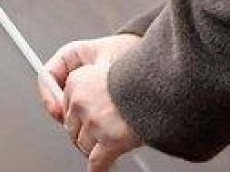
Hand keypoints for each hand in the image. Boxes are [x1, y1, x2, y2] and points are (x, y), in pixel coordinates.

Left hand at [38, 34, 142, 170]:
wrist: (163, 85)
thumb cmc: (141, 75)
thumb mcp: (106, 67)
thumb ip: (90, 84)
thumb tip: (72, 104)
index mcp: (77, 80)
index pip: (66, 105)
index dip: (75, 115)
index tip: (79, 121)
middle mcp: (81, 101)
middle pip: (71, 126)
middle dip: (82, 132)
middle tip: (94, 136)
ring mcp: (94, 122)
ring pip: (82, 144)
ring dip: (92, 148)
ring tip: (102, 147)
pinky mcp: (109, 140)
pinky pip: (97, 161)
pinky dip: (98, 168)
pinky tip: (98, 170)